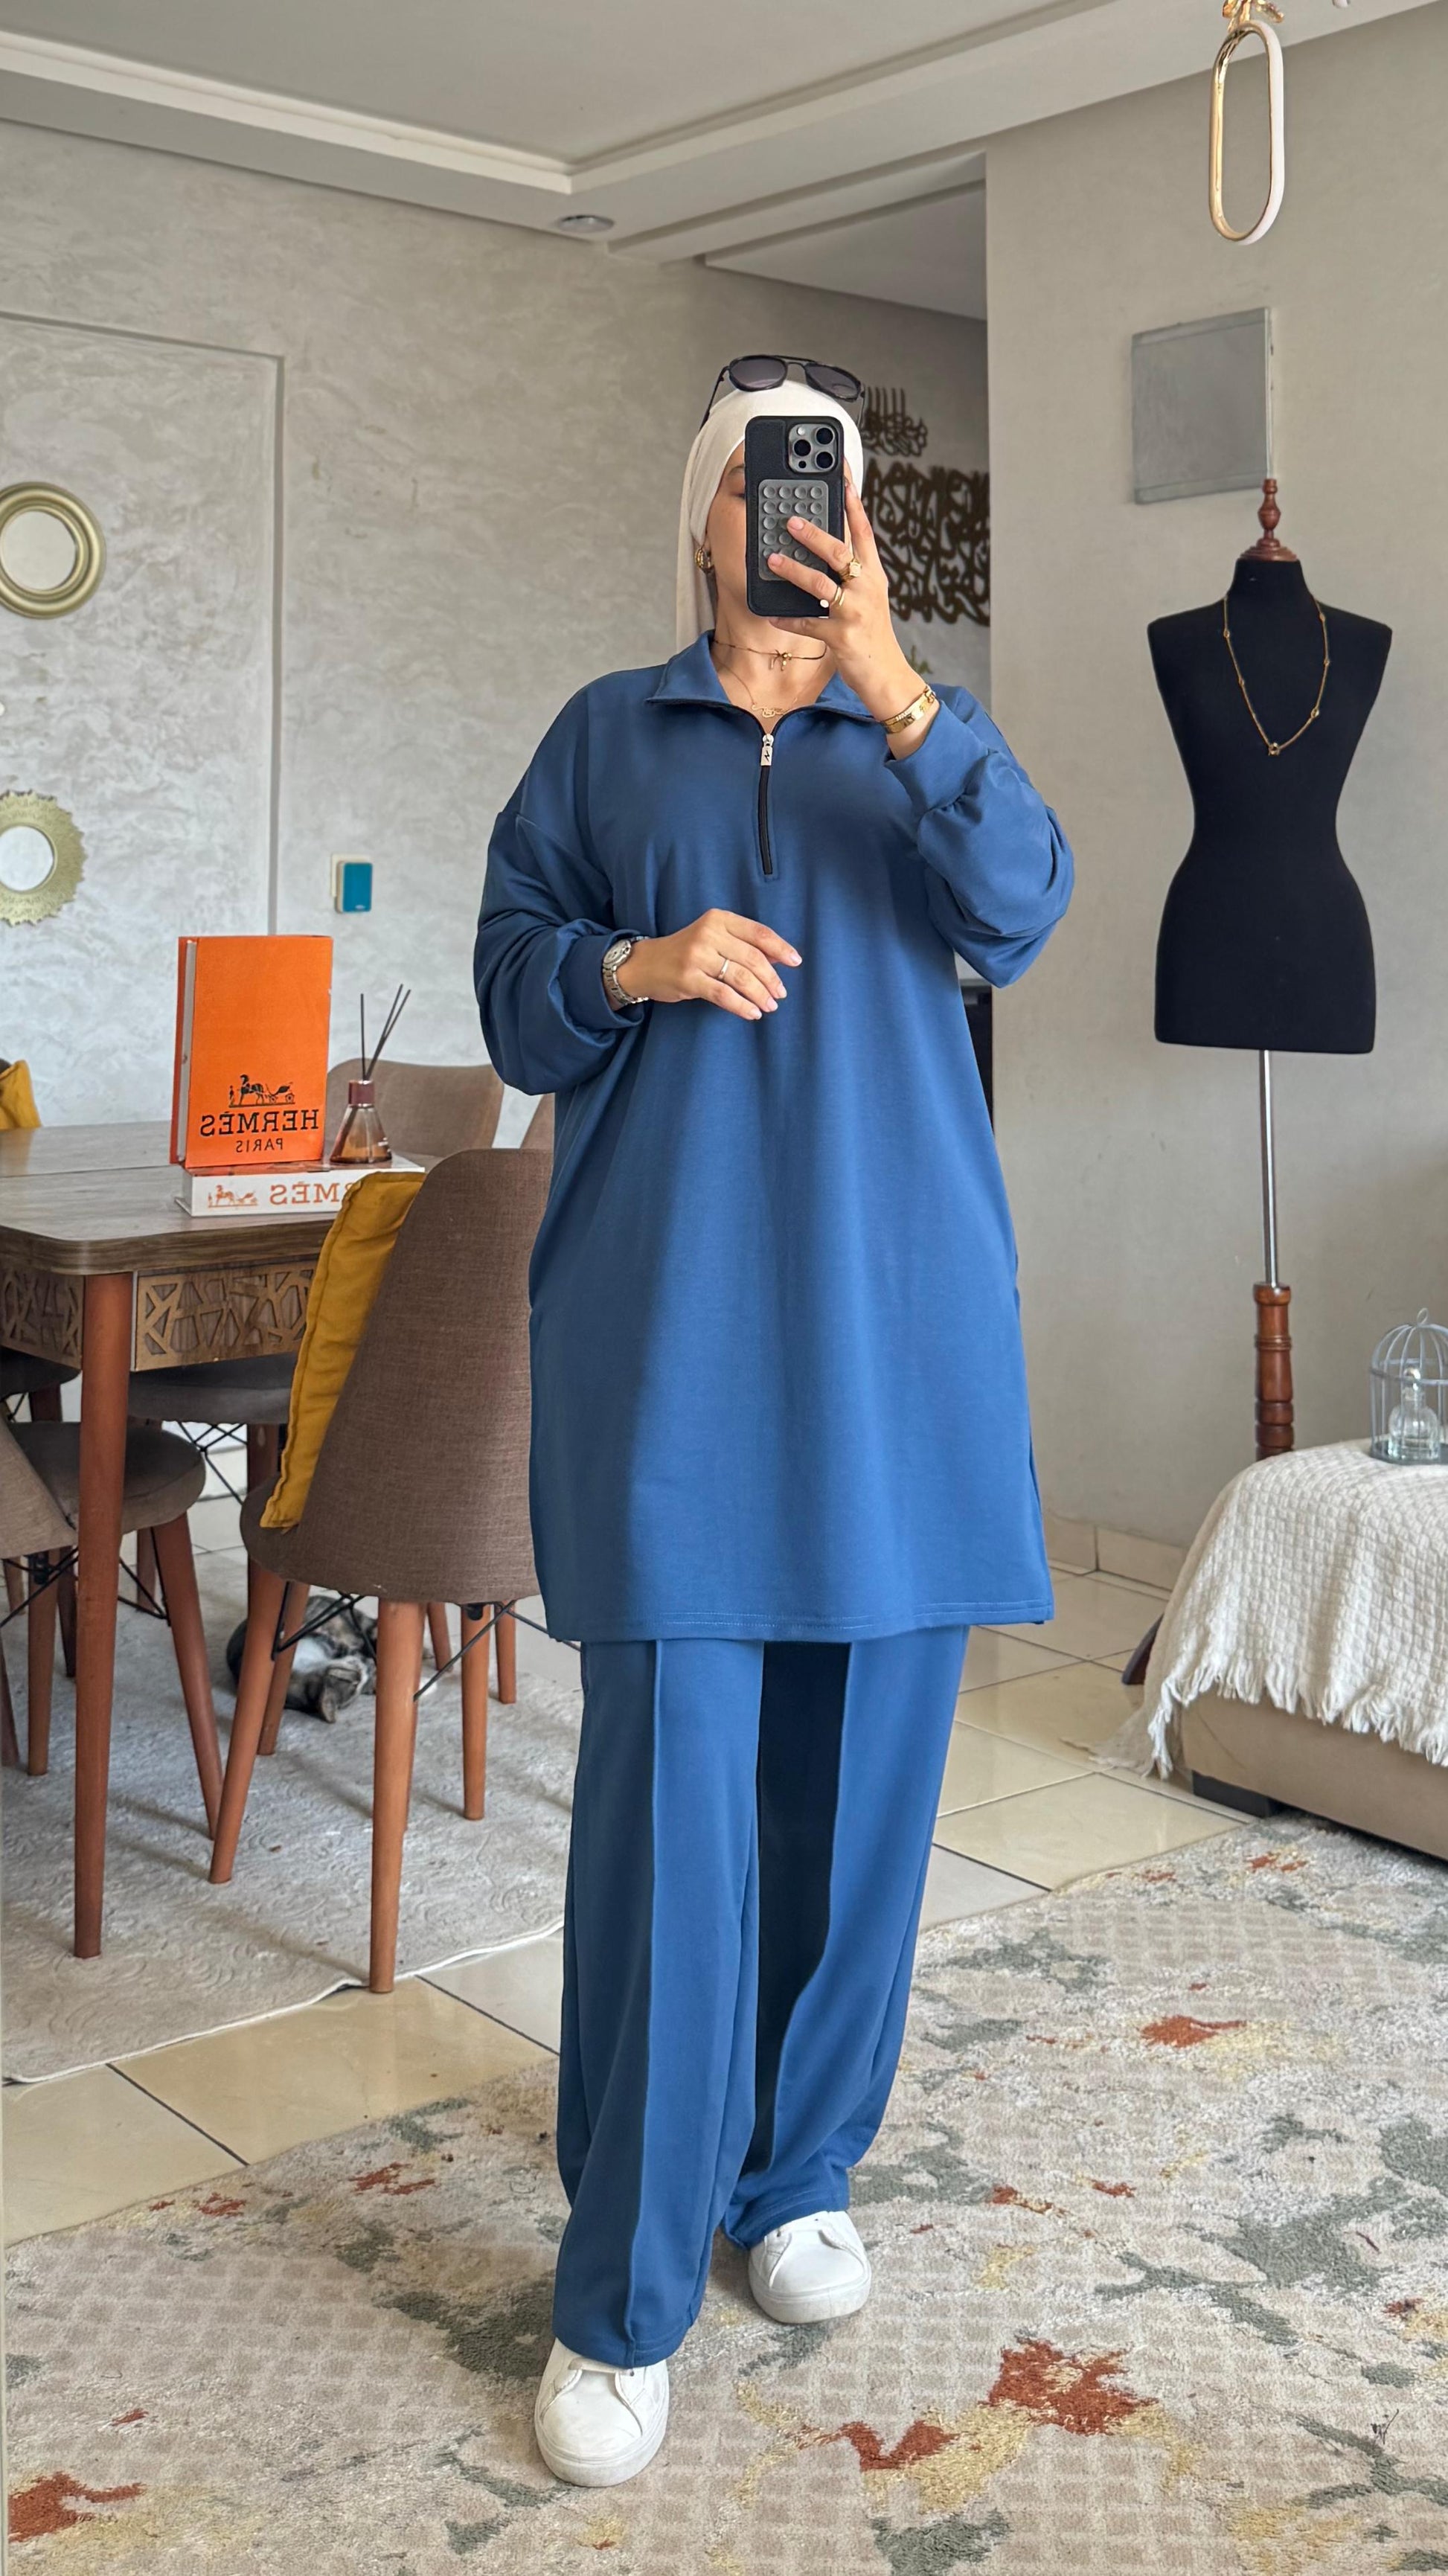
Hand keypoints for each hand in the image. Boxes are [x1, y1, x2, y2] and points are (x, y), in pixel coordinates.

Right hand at [617, 909, 799, 1021]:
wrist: (646, 964)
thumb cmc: (685, 951)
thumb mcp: (713, 938)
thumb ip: (741, 944)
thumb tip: (777, 958)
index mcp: (718, 919)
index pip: (758, 933)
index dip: (780, 948)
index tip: (795, 962)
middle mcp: (708, 934)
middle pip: (753, 958)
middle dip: (772, 979)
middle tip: (780, 993)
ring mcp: (697, 957)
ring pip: (741, 977)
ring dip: (760, 994)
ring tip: (770, 1006)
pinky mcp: (689, 979)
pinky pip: (724, 995)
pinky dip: (742, 1006)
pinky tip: (752, 1013)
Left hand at [766, 473, 936, 750]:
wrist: (887, 676)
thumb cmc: (873, 636)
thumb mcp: (870, 600)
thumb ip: (853, 576)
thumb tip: (826, 552)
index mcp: (875, 577)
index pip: (864, 535)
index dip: (854, 506)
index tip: (842, 480)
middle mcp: (867, 590)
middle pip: (840, 554)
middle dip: (814, 535)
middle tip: (791, 521)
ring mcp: (855, 613)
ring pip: (820, 585)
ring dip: (793, 571)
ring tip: (771, 561)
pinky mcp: (841, 637)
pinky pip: (808, 624)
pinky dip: (788, 619)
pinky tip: (772, 614)